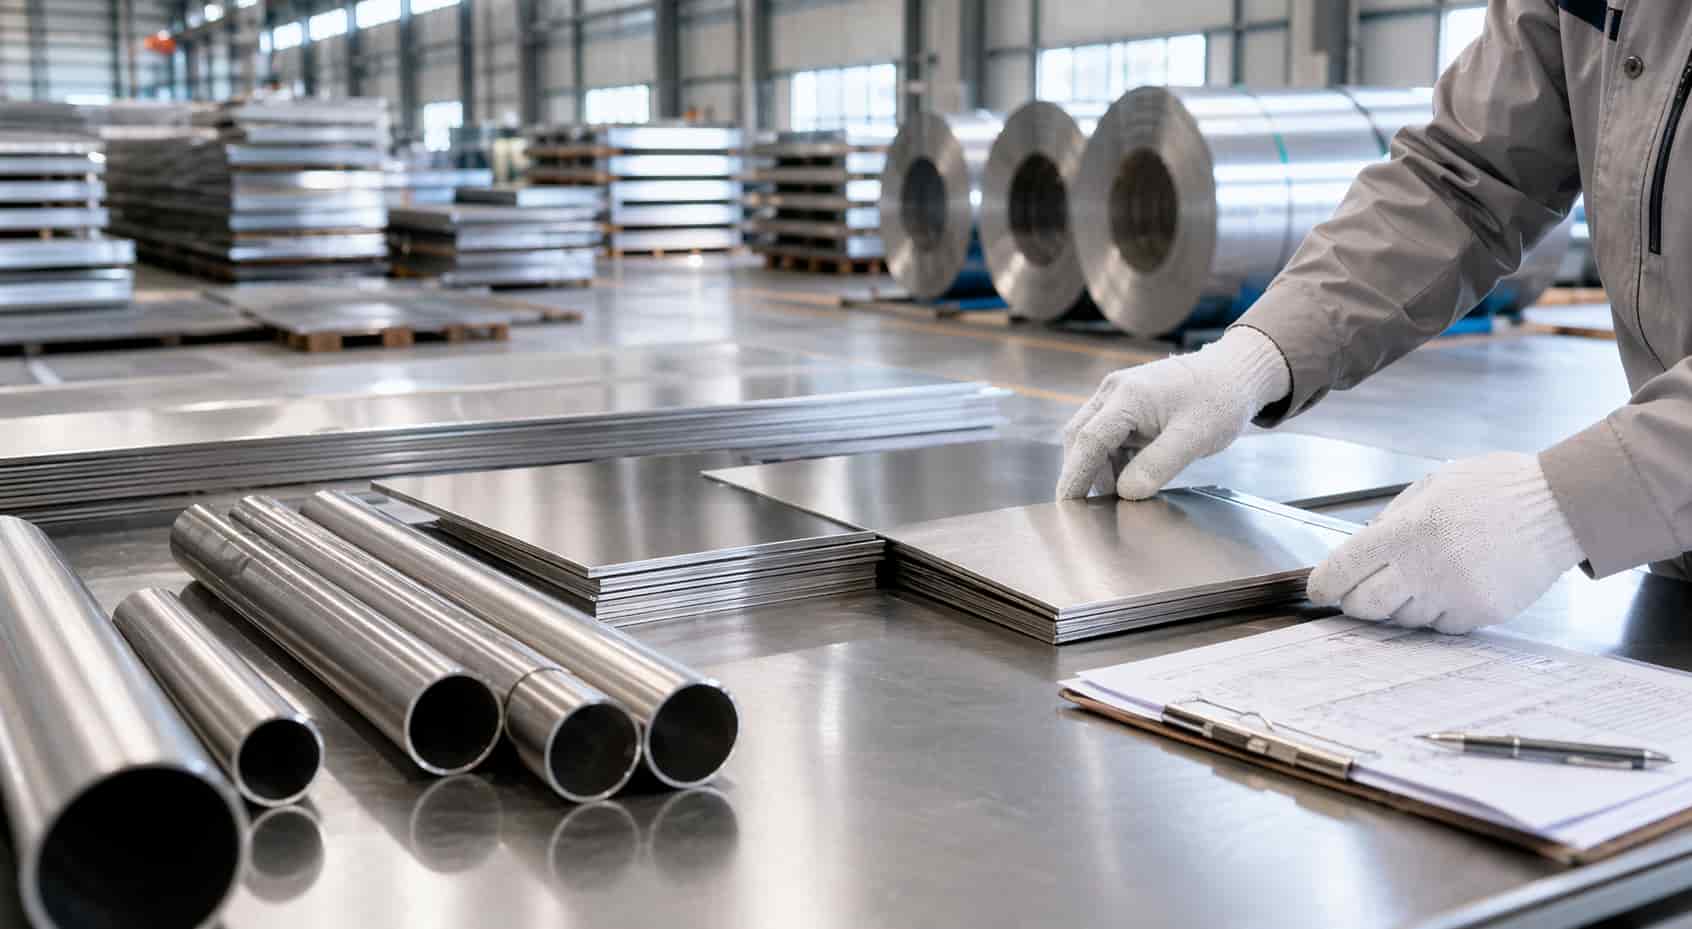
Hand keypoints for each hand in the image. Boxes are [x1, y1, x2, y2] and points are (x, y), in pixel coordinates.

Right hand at [1057, 327, 1291, 499]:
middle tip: (1086, 508)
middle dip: (1080, 472)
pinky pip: (1110, 437)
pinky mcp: (1128, 406)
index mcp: (1127, 396)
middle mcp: (1115, 392)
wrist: (1234, 372)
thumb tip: (1126, 493)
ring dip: (1099, 468)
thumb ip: (1159, 464)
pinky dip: (1113, 461)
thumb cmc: (1219, 399)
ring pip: (1093, 438)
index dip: (1075, 474)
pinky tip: (1128, 479)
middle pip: (1080, 437)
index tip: (1066, 503)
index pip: (1089, 439)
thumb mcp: (1195, 437)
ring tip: (1116, 498)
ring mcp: (1119, 397)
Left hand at [1307, 452, 1584, 633]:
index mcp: (1407, 531)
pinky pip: (1441, 627)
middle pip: (1366, 606)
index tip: (1319, 590)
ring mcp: (1454, 595)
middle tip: (1359, 592)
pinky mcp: (1481, 614)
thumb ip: (1393, 517)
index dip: (1324, 584)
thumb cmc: (1496, 489)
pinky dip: (1435, 613)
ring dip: (1400, 606)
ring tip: (1419, 578)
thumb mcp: (1434, 486)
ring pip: (1404, 620)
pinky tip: (1449, 588)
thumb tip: (1363, 546)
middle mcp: (1426, 568)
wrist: (1559, 507)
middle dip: (1356, 602)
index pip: (1345, 569)